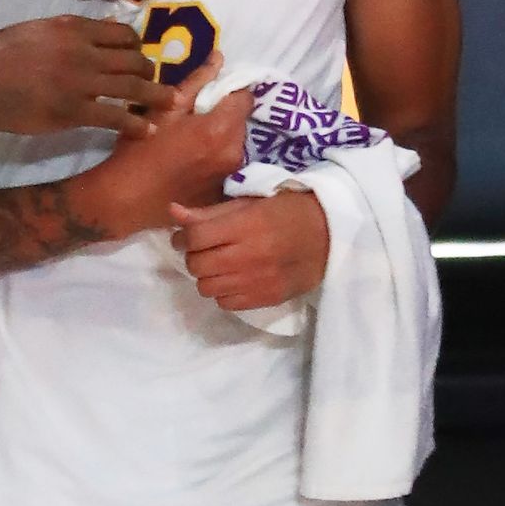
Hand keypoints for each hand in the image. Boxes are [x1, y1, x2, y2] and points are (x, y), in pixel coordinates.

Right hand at [0, 16, 176, 137]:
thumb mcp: (37, 29)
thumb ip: (69, 30)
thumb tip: (97, 30)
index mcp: (74, 29)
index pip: (124, 35)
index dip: (137, 48)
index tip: (140, 58)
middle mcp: (85, 52)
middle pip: (135, 60)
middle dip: (150, 73)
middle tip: (156, 84)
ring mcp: (82, 83)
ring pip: (133, 88)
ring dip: (157, 97)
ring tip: (173, 104)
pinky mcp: (74, 112)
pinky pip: (116, 117)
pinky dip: (136, 124)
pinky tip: (147, 131)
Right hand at [72, 54, 250, 236]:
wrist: (124, 201)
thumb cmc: (139, 151)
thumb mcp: (163, 110)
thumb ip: (196, 82)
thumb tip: (219, 57)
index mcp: (220, 129)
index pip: (246, 97)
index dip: (230, 90)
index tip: (210, 94)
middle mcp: (234, 153)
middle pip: (242, 121)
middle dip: (225, 114)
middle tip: (195, 118)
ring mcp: (230, 176)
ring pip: (236, 143)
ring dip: (221, 136)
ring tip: (192, 142)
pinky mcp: (222, 193)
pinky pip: (228, 165)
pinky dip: (217, 159)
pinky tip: (193, 163)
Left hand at [169, 190, 329, 311]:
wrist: (331, 235)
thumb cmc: (288, 210)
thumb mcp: (251, 201)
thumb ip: (211, 211)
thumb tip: (173, 212)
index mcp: (247, 224)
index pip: (196, 236)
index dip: (184, 236)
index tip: (186, 236)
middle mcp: (250, 255)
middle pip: (197, 265)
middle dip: (193, 256)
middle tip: (203, 250)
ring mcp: (258, 280)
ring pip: (207, 287)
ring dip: (207, 276)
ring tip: (219, 265)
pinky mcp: (267, 298)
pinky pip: (226, 304)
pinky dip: (224, 293)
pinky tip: (233, 279)